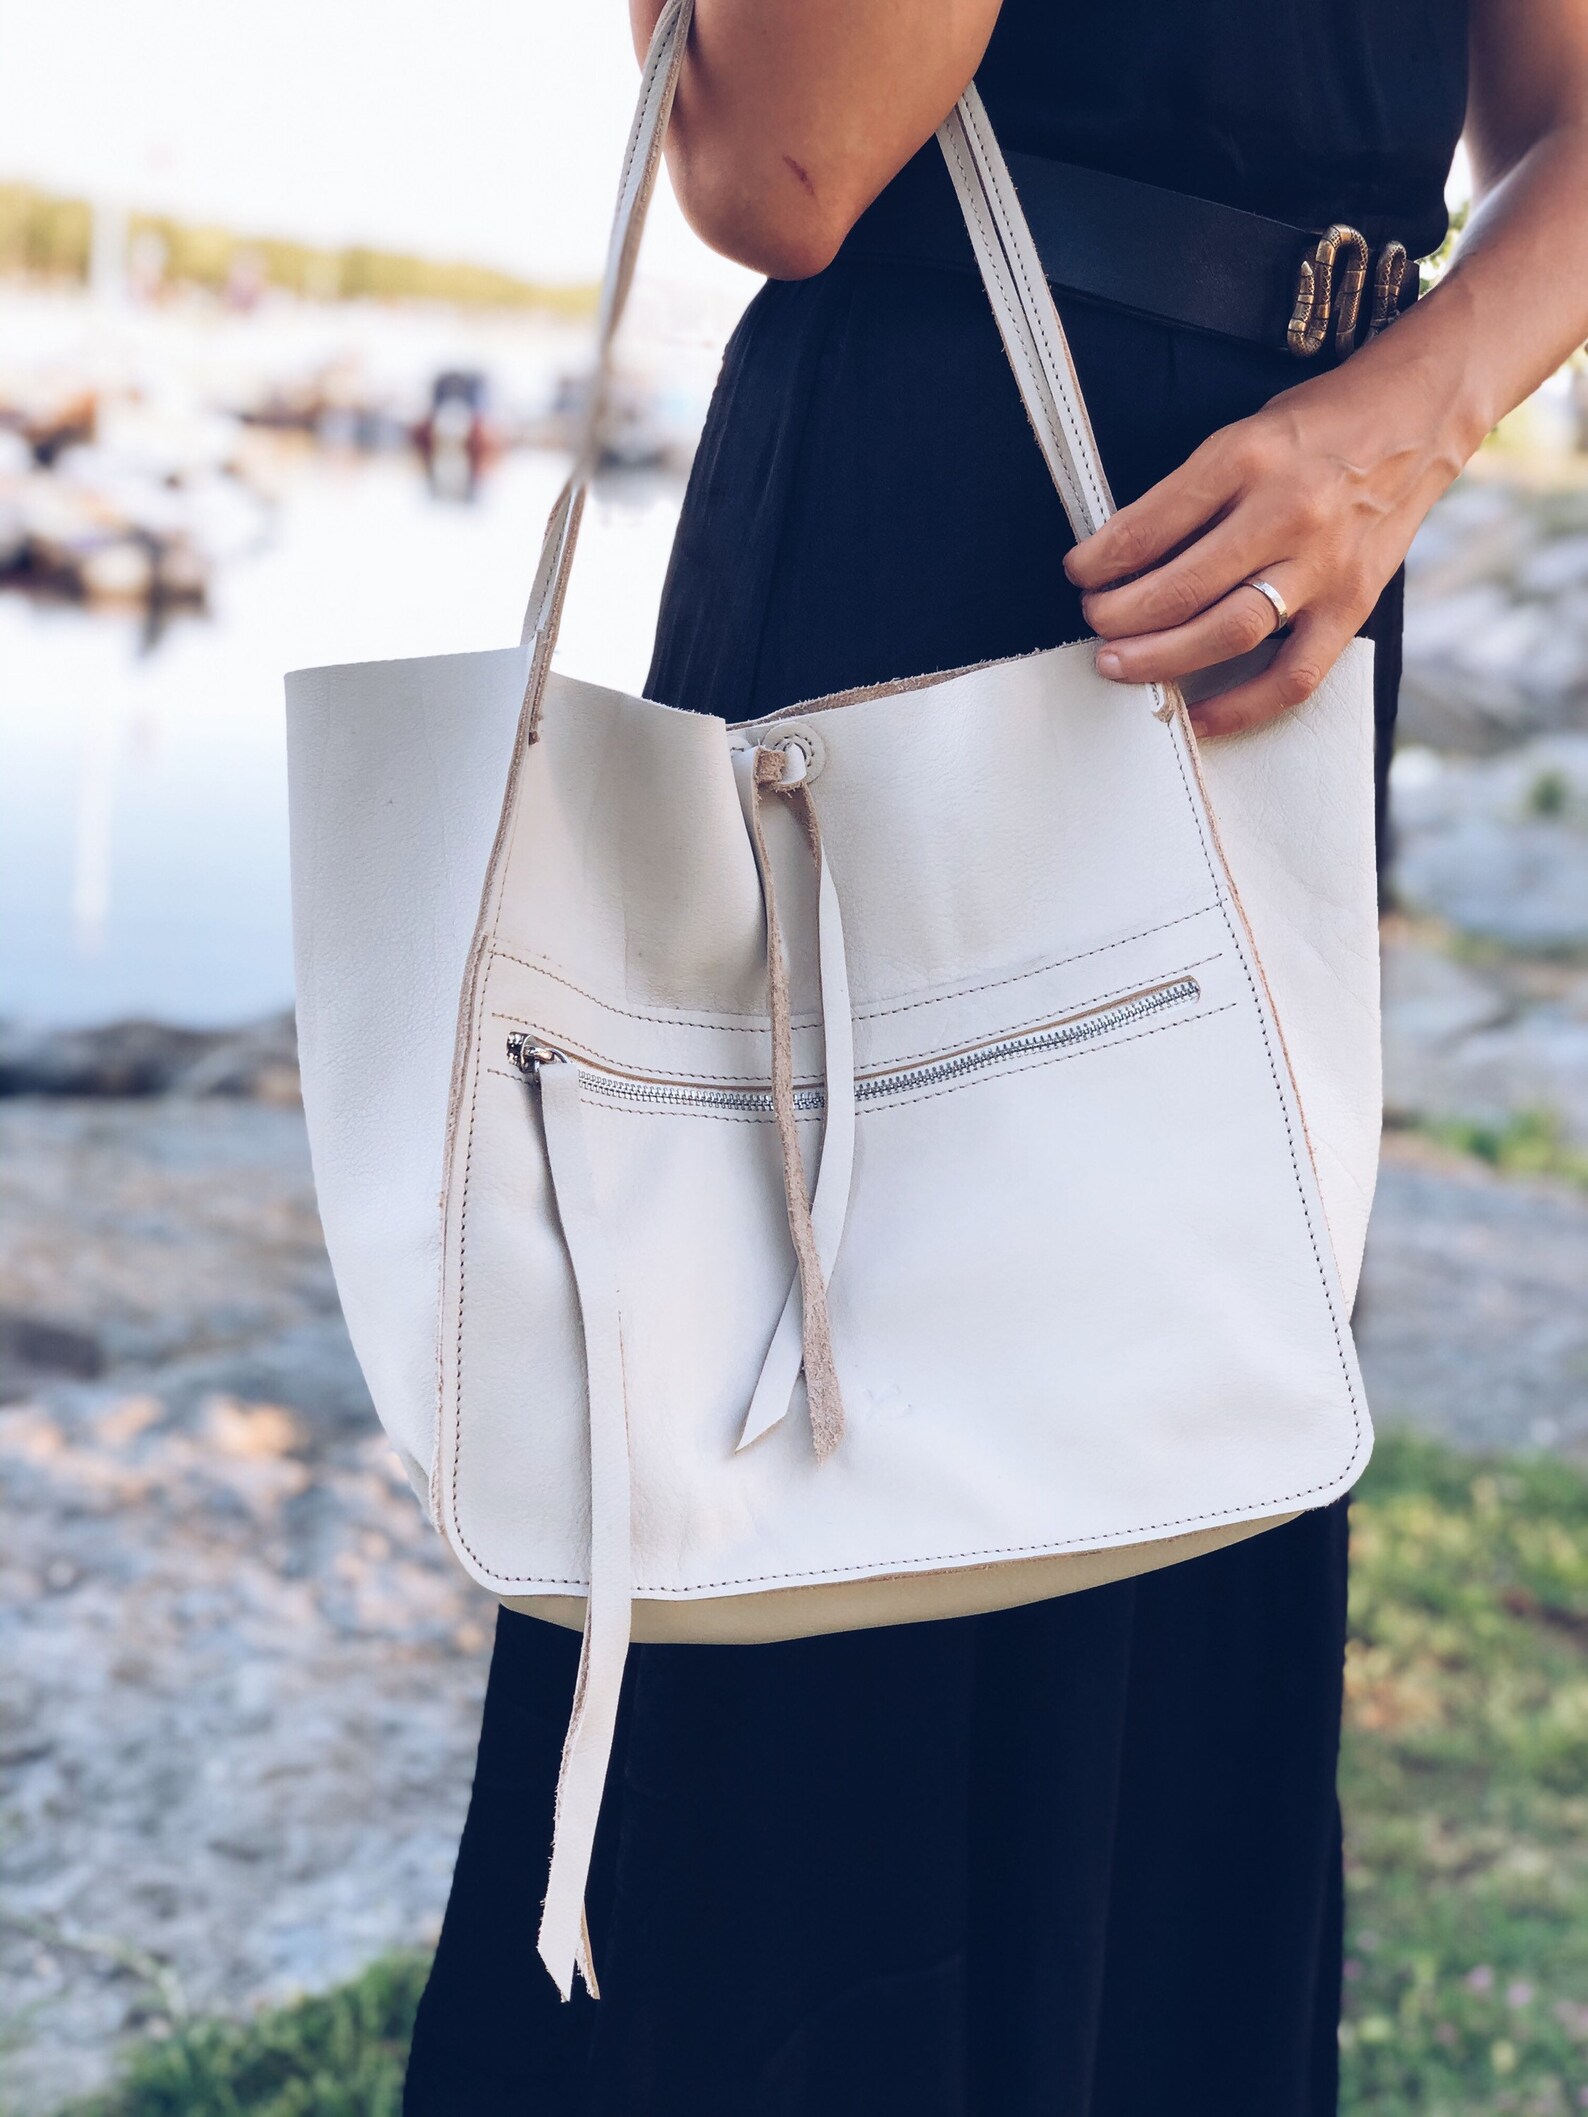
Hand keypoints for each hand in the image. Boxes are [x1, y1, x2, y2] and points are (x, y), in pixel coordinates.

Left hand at [1062, 355, 1468, 737]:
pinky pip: (1293, 675)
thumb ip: (1189, 493)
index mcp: (1248, 459)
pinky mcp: (1353, 605)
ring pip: (1228, 633)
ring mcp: (1324, 565)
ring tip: (1119, 664)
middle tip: (1094, 624)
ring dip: (1161, 659)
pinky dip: (1240, 706)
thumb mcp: (1244, 434)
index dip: (1101, 560)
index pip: (1152, 524)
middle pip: (1183, 588)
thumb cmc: (1319, 428)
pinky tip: (1197, 715)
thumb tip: (1123, 553)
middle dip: (1120, 617)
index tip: (1080, 574)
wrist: (1417, 416)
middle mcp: (1287, 512)